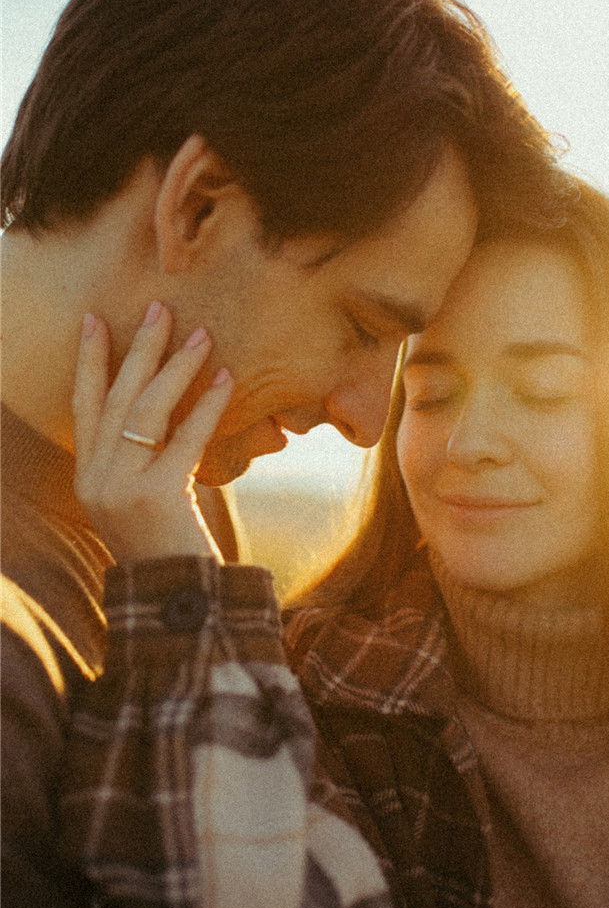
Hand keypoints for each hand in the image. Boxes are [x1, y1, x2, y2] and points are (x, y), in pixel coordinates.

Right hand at [73, 301, 233, 563]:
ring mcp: (121, 487)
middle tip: (160, 308)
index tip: (95, 317)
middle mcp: (97, 478)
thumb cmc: (170, 545)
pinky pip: (185, 438)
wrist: (178, 600)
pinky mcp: (157, 495)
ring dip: (176, 367)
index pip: (84, 404)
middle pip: (115, 396)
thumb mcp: (145, 495)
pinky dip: (207, 405)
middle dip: (138, 347)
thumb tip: (173, 404)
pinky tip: (226, 379)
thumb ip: (147, 454)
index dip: (89, 360)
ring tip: (201, 334)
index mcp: (88, 475)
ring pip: (146, 410)